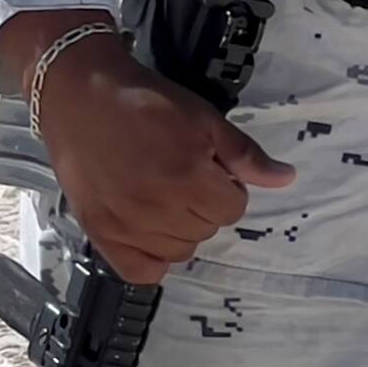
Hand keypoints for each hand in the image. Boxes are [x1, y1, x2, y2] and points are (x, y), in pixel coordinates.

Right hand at [0, 11, 293, 282]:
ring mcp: (126, 226)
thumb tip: (287, 179)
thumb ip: (244, 155)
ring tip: (160, 196)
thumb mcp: (202, 118)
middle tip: (179, 175)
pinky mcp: (100, 234)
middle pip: (207, 230)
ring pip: (180, 252)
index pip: (233, 209)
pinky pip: (142, 271)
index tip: (205, 166)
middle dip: (203, 204)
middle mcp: (157, 209)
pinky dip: (152, 258)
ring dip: (179, 229)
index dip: (225, 186)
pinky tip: (147, 231)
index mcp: (188, 178)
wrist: (80, 95)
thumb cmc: (145, 101)